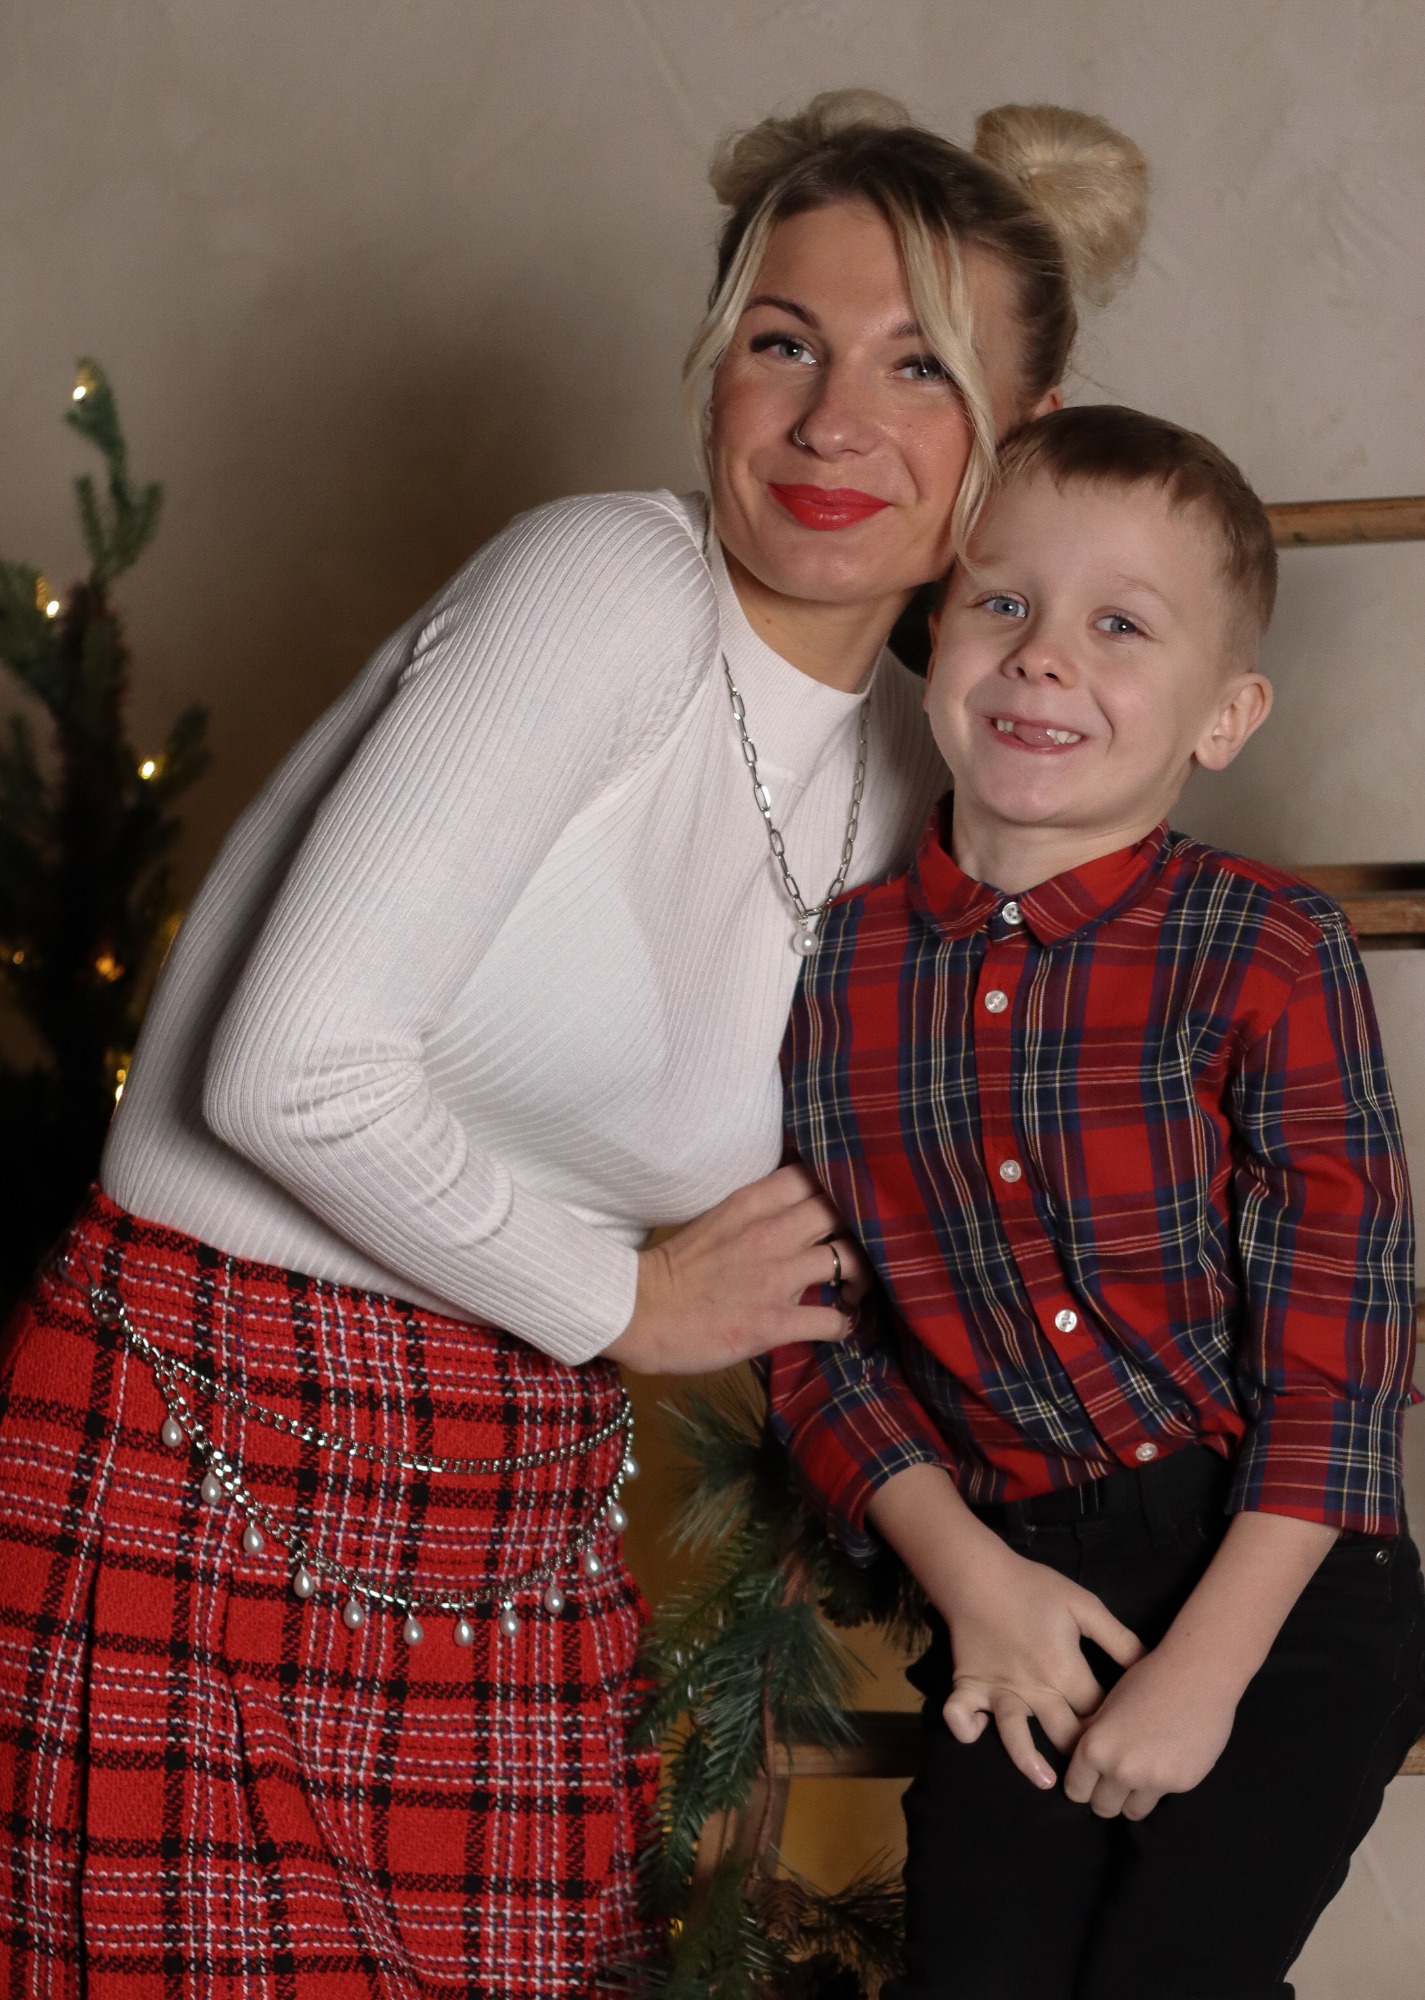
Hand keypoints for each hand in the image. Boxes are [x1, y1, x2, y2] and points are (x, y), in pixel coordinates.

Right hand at [604, 1164, 865, 1374]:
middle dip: (858, 1229)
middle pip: (841, 1211)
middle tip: (856, 1249)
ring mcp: (774, 1278)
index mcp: (751, 1203)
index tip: (843, 1206)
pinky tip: (840, 1328)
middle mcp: (769, 1233)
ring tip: (854, 1291)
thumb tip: (795, 1213)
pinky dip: (844, 1325)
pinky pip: (832, 1320)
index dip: (837, 1188)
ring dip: (862, 1277)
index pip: (813, 1175)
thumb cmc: (675, 1269)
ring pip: (848, 1260)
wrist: (637, 1311)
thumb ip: (758, 1212)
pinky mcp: (773, 1322)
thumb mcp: (718, 1220)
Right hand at [940, 1537, 1144, 1790]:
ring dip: (1030, 1761)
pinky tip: (978, 1733)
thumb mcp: (1084, 1606)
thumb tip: (1152, 1667)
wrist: (980, 1572)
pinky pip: (959, 1715)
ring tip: (1046, 1781)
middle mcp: (1033, 1687)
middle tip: (1098, 1769)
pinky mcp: (968, 1685)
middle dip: (1083, 1753)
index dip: (1114, 1724)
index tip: (1126, 1732)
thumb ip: (1119, 1639)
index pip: (1097, 1711)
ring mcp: (998, 1689)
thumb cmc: (1035, 1588)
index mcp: (1064, 1669)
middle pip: (1064, 1732)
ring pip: (1015, 1735)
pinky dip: (966, 1727)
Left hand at [1064, 1643, 1237, 1819]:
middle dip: (1106, 1797)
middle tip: (1115, 1783)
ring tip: (1141, 1776)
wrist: (1196, 1674)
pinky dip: (1161, 1787)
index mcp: (1095, 1748)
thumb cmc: (1148, 1678)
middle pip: (1102, 1808)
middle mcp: (1120, 1770)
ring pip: (1132, 1812)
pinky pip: (1162, 1798)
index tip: (1091, 1781)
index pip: (1076, 1790)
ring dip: (1133, 1799)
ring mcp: (1152, 1781)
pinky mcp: (1181, 1785)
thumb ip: (1095, 1738)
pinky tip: (1167, 1762)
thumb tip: (1086, 1763)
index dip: (1082, 1785)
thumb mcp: (1107, 1705)